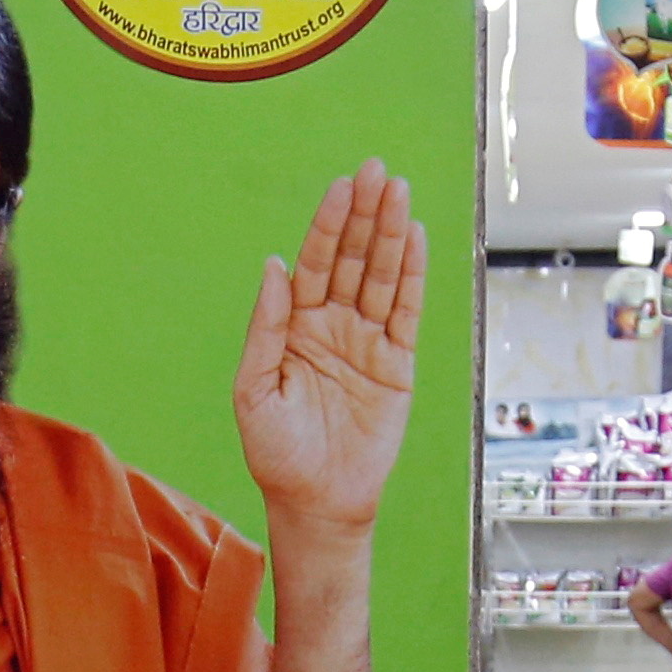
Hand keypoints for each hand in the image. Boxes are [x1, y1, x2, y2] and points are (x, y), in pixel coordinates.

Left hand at [235, 161, 423, 537]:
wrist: (315, 500)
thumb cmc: (276, 451)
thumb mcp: (255, 389)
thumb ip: (266, 328)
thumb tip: (275, 266)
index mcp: (295, 325)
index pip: (315, 263)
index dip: (328, 224)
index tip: (342, 186)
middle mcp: (332, 325)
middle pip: (353, 259)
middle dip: (364, 215)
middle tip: (377, 171)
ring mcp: (367, 342)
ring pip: (382, 277)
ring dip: (392, 234)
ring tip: (400, 191)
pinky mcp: (397, 364)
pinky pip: (406, 312)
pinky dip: (413, 276)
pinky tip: (416, 239)